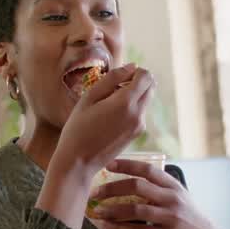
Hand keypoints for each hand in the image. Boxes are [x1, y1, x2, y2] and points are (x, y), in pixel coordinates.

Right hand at [50, 64, 154, 179]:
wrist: (78, 161)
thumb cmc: (78, 128)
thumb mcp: (89, 98)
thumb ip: (111, 79)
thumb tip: (131, 67)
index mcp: (126, 103)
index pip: (146, 76)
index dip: (135, 71)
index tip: (119, 77)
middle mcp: (138, 114)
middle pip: (151, 87)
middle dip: (137, 82)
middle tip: (115, 88)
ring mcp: (139, 126)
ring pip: (146, 100)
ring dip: (134, 95)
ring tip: (109, 103)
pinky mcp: (136, 134)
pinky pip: (140, 113)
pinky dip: (131, 108)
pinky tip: (111, 116)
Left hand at [89, 158, 227, 228]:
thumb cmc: (190, 218)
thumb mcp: (180, 197)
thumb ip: (160, 188)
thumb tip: (129, 180)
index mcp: (174, 186)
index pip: (147, 169)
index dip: (126, 165)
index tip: (107, 164)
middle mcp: (173, 198)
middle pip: (136, 186)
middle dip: (111, 188)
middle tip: (95, 193)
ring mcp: (171, 217)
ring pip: (135, 209)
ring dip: (113, 211)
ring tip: (98, 212)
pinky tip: (113, 228)